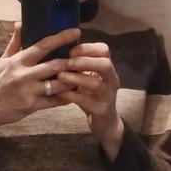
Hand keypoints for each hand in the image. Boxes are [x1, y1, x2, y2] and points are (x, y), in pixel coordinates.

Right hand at [0, 23, 80, 135]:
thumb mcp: (3, 61)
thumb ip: (15, 43)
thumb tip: (19, 23)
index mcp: (18, 61)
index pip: (42, 45)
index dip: (61, 38)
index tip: (75, 32)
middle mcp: (24, 75)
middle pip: (53, 65)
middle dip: (71, 61)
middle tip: (85, 57)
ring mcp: (29, 91)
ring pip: (57, 84)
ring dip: (72, 80)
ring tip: (83, 75)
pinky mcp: (32, 106)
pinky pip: (53, 101)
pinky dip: (65, 97)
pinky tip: (74, 93)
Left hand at [56, 41, 124, 157]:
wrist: (104, 122)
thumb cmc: (92, 95)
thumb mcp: (88, 77)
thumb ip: (79, 66)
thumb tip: (58, 48)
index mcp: (108, 69)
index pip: (104, 50)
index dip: (87, 48)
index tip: (71, 51)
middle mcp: (112, 80)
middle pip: (104, 64)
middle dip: (85, 61)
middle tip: (68, 62)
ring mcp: (108, 96)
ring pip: (95, 84)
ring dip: (77, 78)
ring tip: (60, 76)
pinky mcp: (101, 110)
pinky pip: (86, 101)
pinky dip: (71, 95)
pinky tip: (59, 92)